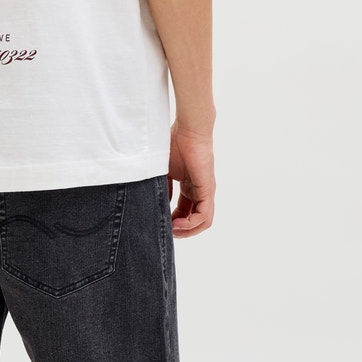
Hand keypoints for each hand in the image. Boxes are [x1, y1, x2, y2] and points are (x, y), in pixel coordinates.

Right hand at [166, 119, 214, 236]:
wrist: (188, 130)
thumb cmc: (175, 143)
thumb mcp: (163, 171)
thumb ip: (161, 188)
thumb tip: (155, 205)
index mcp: (190, 187)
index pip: (185, 212)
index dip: (174, 222)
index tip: (162, 223)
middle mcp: (199, 191)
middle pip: (195, 221)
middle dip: (181, 230)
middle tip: (167, 231)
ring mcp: (205, 191)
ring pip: (202, 222)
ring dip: (188, 231)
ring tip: (173, 231)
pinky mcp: (207, 190)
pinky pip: (204, 215)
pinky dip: (191, 224)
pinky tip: (178, 224)